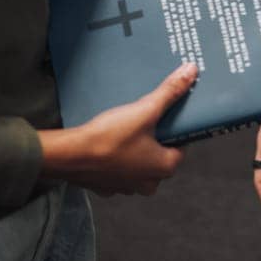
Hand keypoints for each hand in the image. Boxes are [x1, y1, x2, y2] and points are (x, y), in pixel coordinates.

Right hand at [38, 61, 196, 195]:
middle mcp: (148, 183)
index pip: (182, 147)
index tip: (170, 116)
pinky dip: (116, 157)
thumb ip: (169, 92)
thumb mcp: (144, 110)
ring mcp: (126, 187)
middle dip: (155, 139)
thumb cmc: (109, 138)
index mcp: (164, 167)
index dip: (177, 129)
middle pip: (160, 156)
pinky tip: (109, 141)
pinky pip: (118, 169)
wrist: (70, 156)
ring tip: (127, 128)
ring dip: (136, 149)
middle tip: (147, 119)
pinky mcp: (106, 185)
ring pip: (139, 164)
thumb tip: (191, 73)